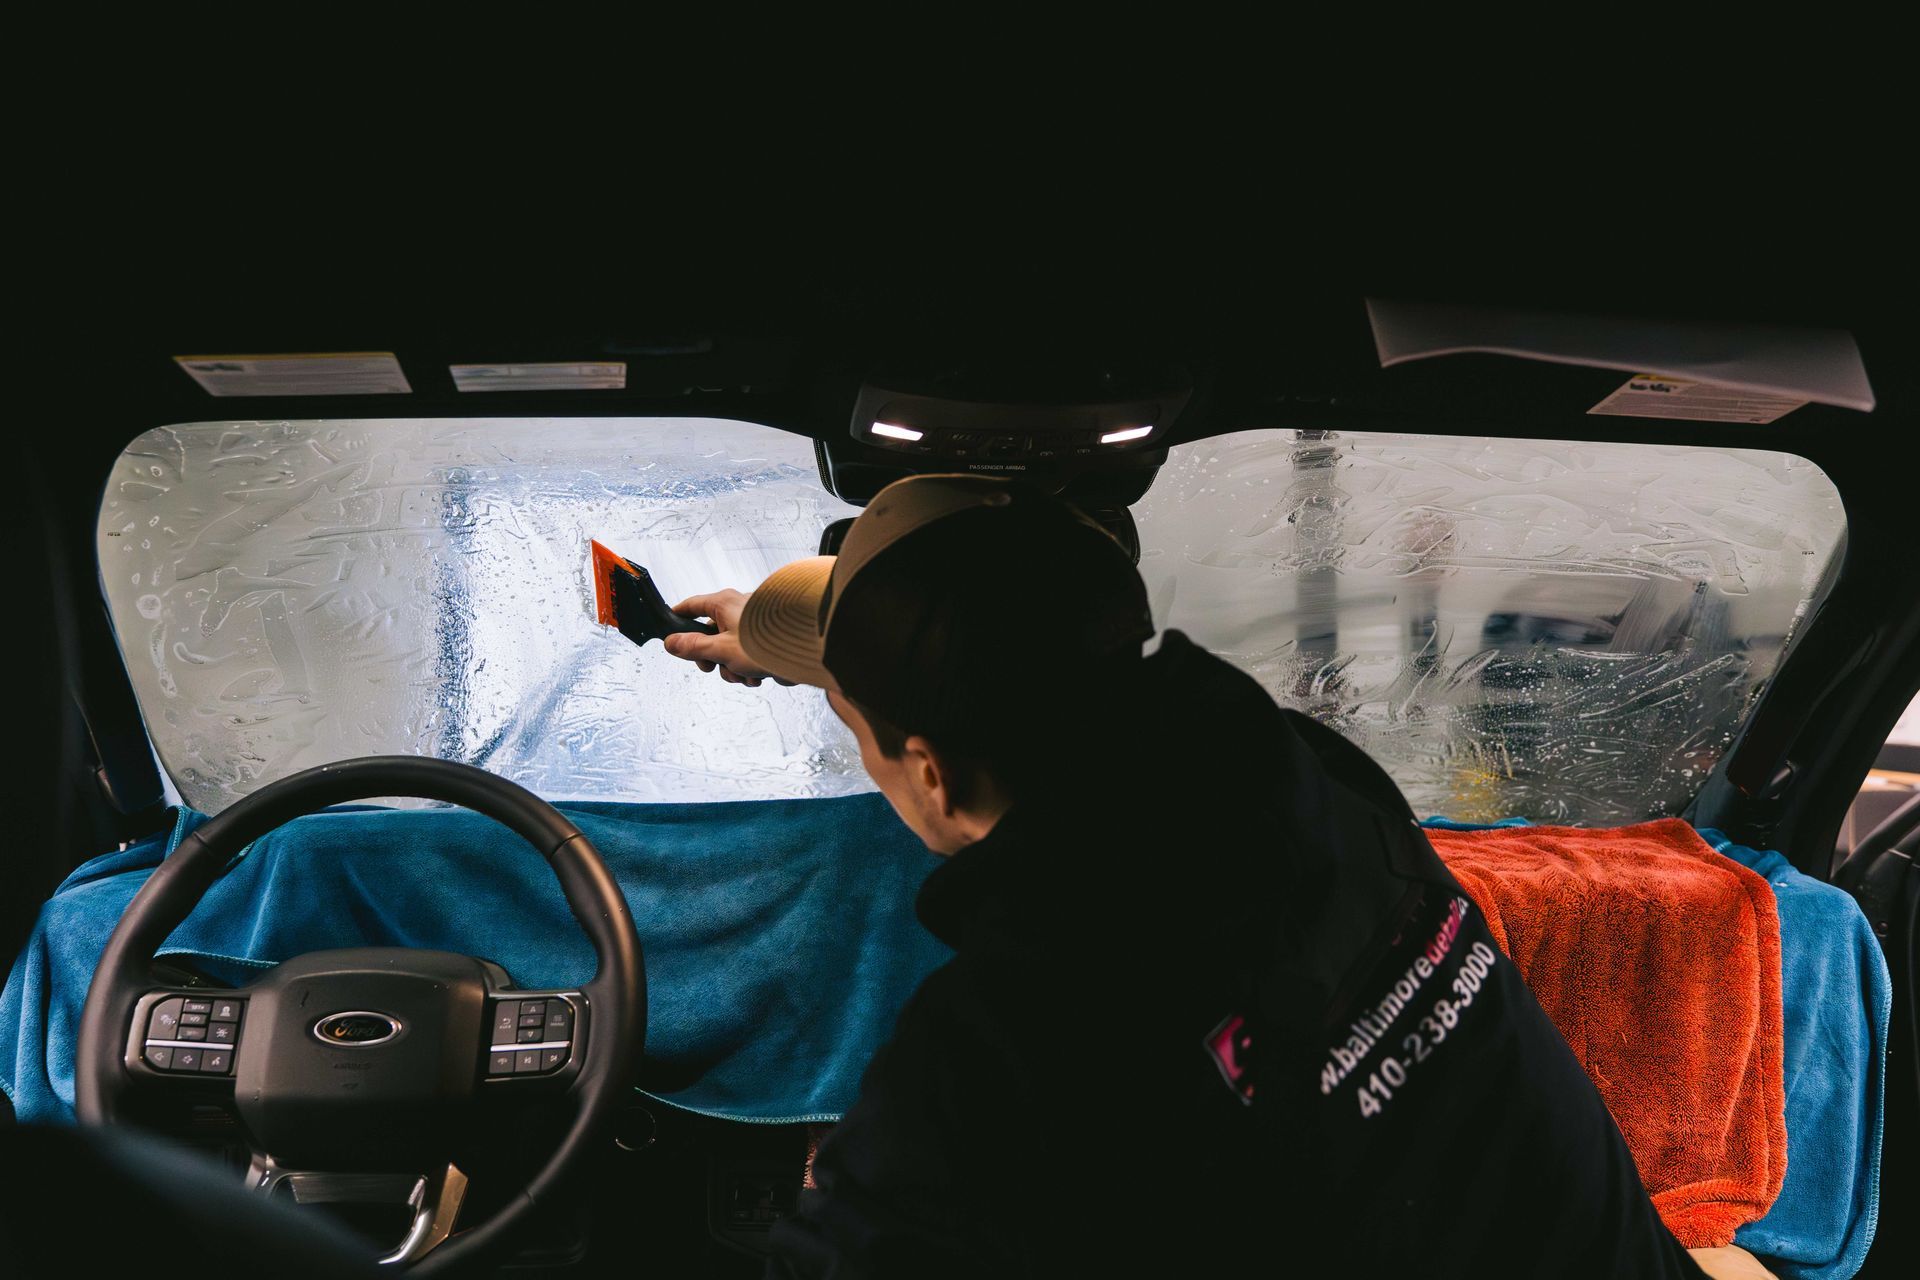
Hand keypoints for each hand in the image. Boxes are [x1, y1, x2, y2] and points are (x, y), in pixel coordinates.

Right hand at [661, 590, 796, 686]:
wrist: (809, 647)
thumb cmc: (768, 641)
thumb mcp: (722, 649)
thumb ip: (694, 647)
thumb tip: (671, 643)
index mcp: (723, 604)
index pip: (690, 606)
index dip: (678, 619)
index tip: (668, 631)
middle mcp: (738, 608)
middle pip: (711, 635)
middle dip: (713, 658)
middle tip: (714, 668)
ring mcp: (753, 623)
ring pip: (731, 649)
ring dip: (735, 668)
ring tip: (747, 675)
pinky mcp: (767, 636)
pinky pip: (750, 654)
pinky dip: (752, 668)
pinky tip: (761, 675)